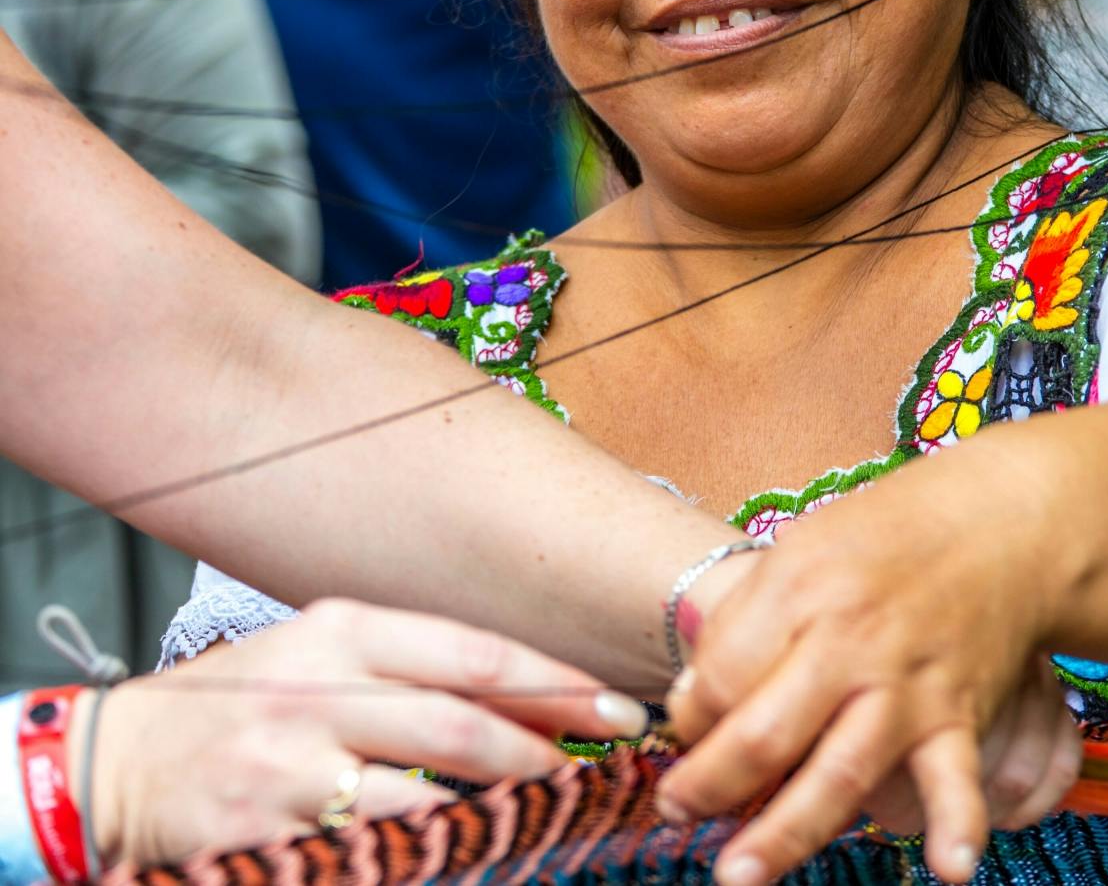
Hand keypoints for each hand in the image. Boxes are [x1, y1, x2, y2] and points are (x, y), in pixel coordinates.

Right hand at [85, 598, 650, 866]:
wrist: (109, 763)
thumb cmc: (237, 703)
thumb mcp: (318, 651)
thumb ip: (410, 666)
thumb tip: (528, 699)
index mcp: (339, 632)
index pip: (474, 654)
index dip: (556, 684)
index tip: (617, 705)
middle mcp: (316, 693)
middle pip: (458, 724)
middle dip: (541, 751)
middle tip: (596, 770)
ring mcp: (285, 771)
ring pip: (421, 797)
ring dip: (494, 813)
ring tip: (545, 816)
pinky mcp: (262, 839)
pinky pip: (369, 852)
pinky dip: (427, 855)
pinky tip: (464, 856)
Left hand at [656, 455, 1071, 885]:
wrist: (1004, 523)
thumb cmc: (892, 536)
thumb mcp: (804, 549)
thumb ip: (748, 621)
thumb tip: (693, 703)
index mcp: (801, 590)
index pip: (721, 675)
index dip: (691, 716)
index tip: (689, 732)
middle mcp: (851, 642)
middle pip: (764, 732)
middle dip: (708, 785)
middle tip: (676, 813)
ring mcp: (907, 685)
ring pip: (841, 771)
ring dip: (787, 832)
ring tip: (740, 877)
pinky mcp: (959, 712)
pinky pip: (956, 776)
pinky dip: (958, 824)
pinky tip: (949, 870)